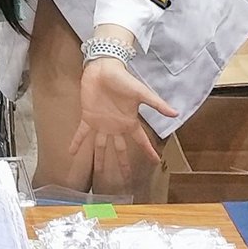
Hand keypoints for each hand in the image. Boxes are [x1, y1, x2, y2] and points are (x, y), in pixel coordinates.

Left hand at [69, 59, 177, 179]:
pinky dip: (76, 143)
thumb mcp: (142, 93)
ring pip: (100, 146)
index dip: (148, 151)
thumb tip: (176, 113)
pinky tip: (71, 153)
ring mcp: (101, 124)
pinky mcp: (88, 118)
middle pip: (119, 149)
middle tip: (125, 179)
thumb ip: (157, 104)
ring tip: (99, 172)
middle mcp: (116, 126)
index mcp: (129, 122)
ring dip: (99, 159)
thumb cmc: (124, 80)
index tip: (155, 161)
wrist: (104, 69)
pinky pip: (82, 134)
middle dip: (122, 164)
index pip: (141, 140)